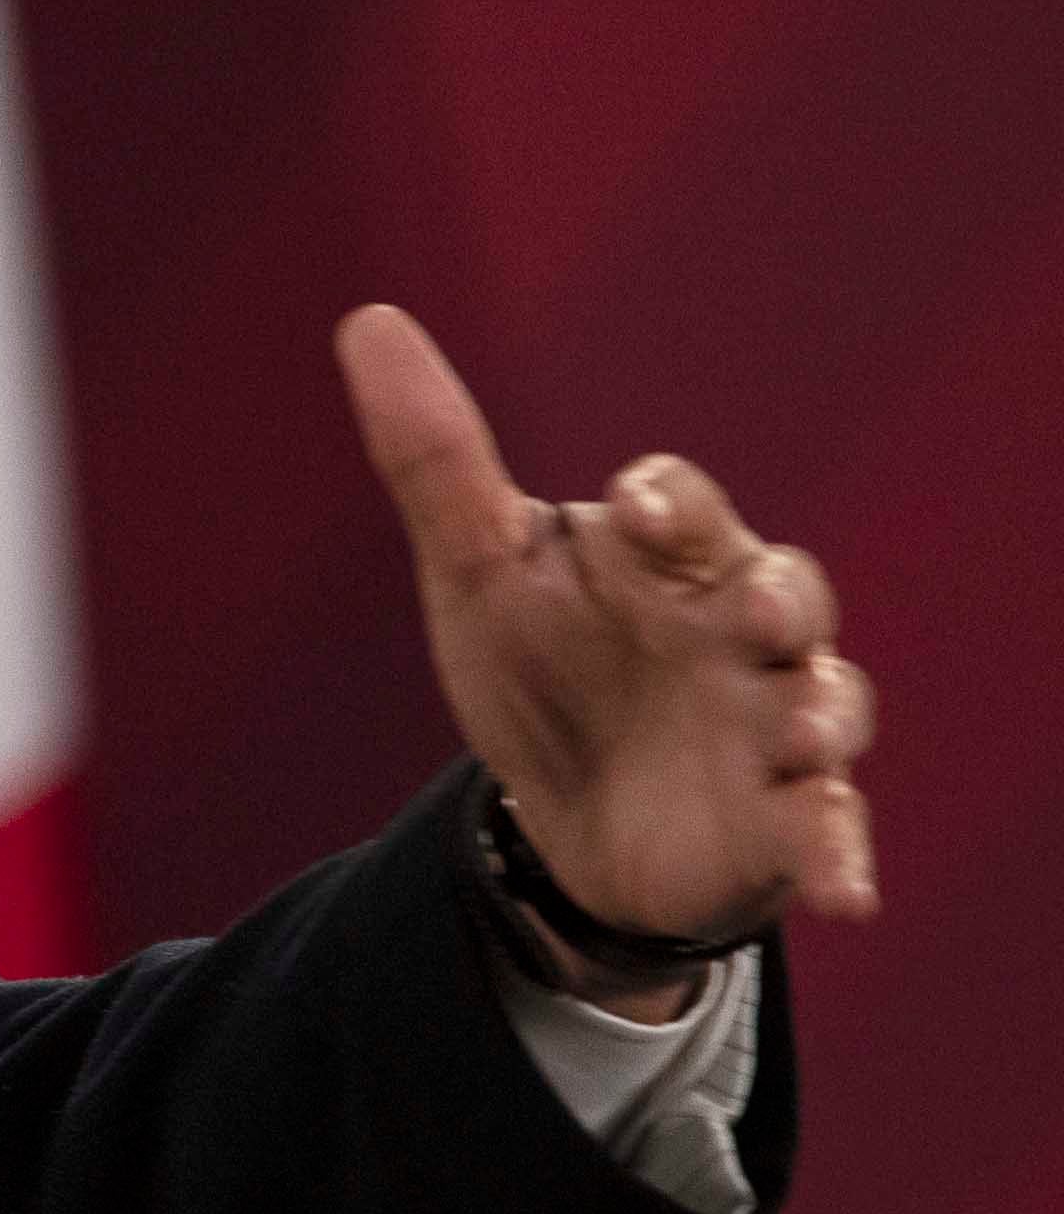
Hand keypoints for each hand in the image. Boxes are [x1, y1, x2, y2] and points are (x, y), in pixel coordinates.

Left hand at [338, 306, 874, 1004]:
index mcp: (669, 559)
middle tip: (754, 614)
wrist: (566, 810)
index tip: (633, 507)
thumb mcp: (480, 569)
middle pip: (784, 593)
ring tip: (799, 736)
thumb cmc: (543, 662)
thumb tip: (369, 322)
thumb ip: (436, 458)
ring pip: (827, 703)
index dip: (667, 504)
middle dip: (777, 600)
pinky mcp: (787, 818)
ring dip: (821, 716)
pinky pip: (829, 830)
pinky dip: (840, 854)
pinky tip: (843, 892)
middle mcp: (740, 631)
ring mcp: (773, 723)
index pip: (682, 510)